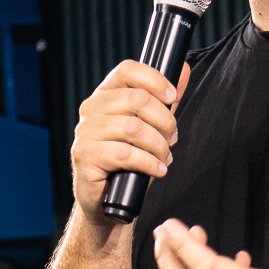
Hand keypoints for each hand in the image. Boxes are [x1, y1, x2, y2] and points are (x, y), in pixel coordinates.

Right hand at [71, 60, 189, 225]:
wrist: (105, 199)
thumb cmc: (127, 161)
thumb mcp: (149, 127)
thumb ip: (164, 100)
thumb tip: (184, 70)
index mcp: (105, 95)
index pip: (127, 70)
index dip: (154, 79)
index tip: (172, 97)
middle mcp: (91, 109)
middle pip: (136, 99)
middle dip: (164, 120)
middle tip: (172, 137)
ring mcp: (85, 132)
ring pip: (133, 128)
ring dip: (158, 145)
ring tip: (164, 157)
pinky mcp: (85, 155)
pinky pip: (124, 154)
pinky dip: (148, 162)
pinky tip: (157, 169)